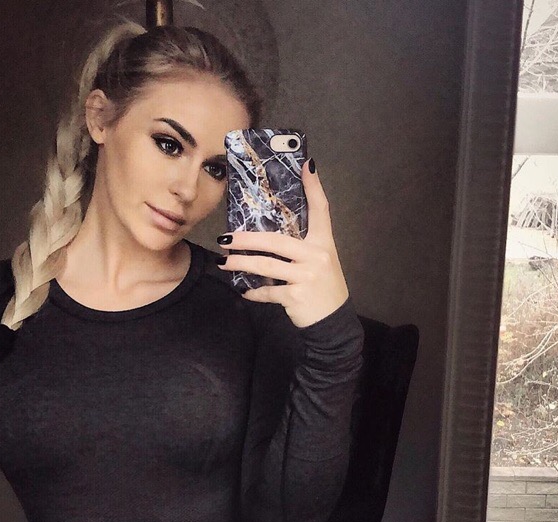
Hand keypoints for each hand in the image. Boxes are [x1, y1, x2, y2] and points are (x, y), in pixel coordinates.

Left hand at [217, 158, 349, 328]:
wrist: (333, 322)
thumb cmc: (323, 289)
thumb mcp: (320, 262)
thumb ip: (301, 247)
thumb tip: (269, 235)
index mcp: (323, 243)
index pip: (320, 209)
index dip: (313, 187)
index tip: (306, 164)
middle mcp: (317, 256)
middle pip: (276, 240)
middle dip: (247, 239)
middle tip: (226, 237)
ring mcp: (306, 276)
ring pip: (265, 265)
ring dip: (240, 264)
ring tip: (224, 262)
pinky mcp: (296, 296)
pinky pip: (267, 291)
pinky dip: (254, 292)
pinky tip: (245, 291)